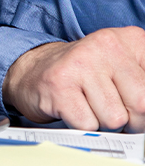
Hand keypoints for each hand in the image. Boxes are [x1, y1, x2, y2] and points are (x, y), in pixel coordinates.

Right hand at [3, 27, 144, 130]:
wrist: (33, 69)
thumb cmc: (85, 74)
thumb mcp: (125, 70)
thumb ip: (144, 87)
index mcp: (130, 39)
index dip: (144, 108)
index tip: (130, 103)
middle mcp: (106, 45)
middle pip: (141, 106)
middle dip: (130, 120)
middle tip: (110, 107)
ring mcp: (80, 63)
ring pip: (115, 120)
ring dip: (103, 122)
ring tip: (88, 104)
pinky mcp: (59, 84)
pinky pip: (88, 125)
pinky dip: (82, 126)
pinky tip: (72, 107)